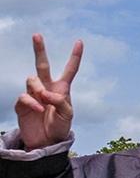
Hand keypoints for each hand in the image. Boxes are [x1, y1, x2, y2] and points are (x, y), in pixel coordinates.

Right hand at [16, 34, 80, 150]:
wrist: (46, 142)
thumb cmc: (60, 128)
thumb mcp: (67, 115)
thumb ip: (61, 102)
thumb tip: (47, 93)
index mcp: (62, 88)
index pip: (70, 69)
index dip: (75, 56)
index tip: (79, 41)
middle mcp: (47, 88)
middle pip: (42, 64)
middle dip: (39, 49)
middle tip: (36, 35)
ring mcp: (34, 94)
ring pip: (32, 79)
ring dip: (39, 88)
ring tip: (44, 101)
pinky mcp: (22, 104)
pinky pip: (24, 95)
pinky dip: (31, 101)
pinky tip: (38, 109)